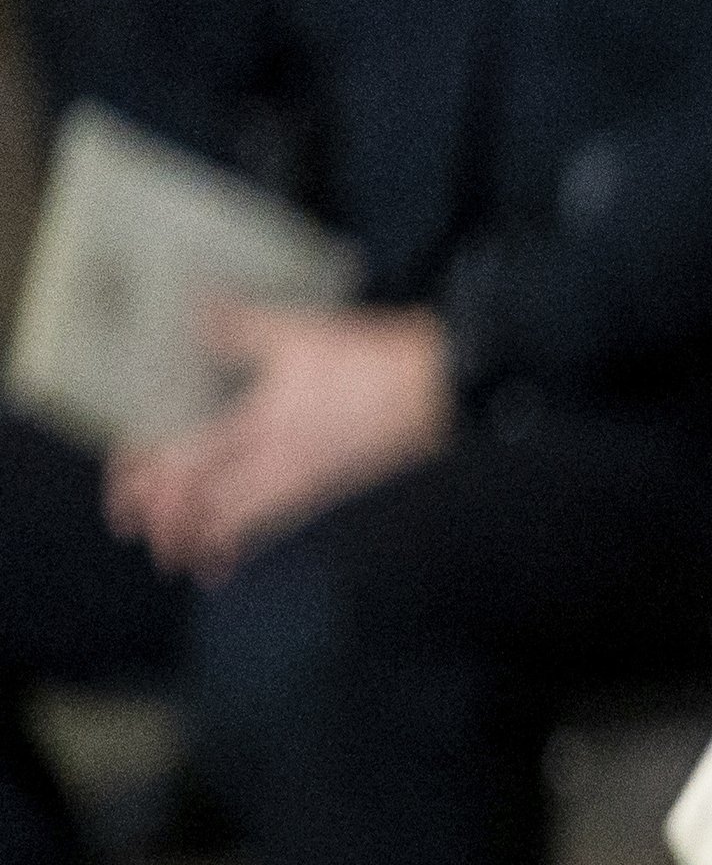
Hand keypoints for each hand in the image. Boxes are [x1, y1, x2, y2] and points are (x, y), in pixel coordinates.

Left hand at [107, 305, 452, 581]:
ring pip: (240, 524)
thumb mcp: (300, 335)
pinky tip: (231, 553)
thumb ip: (240, 326)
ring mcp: (303, 481)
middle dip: (165, 523)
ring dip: (200, 541)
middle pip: (207, 506)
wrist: (433, 392)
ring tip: (173, 554)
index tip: (125, 485)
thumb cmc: (371, 366)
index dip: (151, 478)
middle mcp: (278, 464)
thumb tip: (196, 310)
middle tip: (132, 525)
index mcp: (263, 425)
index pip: (190, 461)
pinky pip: (274, 523)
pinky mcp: (326, 486)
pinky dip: (244, 541)